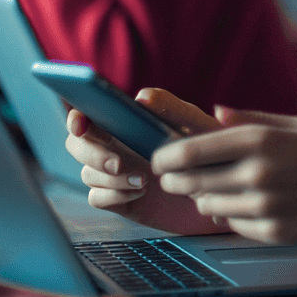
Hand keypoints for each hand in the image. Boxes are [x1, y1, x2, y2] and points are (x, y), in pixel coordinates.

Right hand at [65, 87, 224, 234]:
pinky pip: (97, 197)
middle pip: (77, 145)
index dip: (76, 117)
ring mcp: (114, 173)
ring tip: (144, 180)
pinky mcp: (119, 199)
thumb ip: (171, 107)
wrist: (220, 192)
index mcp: (126, 122)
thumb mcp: (196, 125)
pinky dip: (112, 195)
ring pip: (87, 173)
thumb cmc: (208, 151)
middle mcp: (115, 145)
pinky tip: (138, 193)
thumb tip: (140, 97)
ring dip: (108, 177)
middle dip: (92, 153)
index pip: (88, 114)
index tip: (81, 123)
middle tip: (118, 163)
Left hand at [151, 108, 296, 244]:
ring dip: (204, 198)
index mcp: (261, 141)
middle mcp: (258, 174)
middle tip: (177, 176)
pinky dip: (232, 215)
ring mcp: (266, 207)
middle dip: (176, 178)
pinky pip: (234, 224)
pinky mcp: (275, 233)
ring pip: (208, 206)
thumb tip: (213, 114)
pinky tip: (248, 203)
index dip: (165, 156)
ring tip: (217, 189)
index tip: (160, 158)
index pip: (189, 152)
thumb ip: (252, 121)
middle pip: (190, 181)